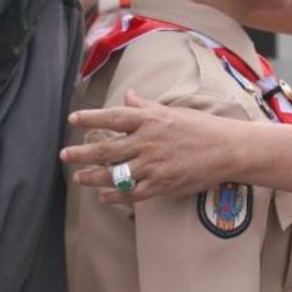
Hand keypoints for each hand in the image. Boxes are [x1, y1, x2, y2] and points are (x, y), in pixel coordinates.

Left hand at [61, 91, 233, 202]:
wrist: (228, 150)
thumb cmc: (202, 128)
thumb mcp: (173, 111)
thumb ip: (146, 106)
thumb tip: (128, 95)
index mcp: (150, 120)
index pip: (113, 117)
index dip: (90, 118)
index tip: (72, 119)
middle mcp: (147, 142)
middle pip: (106, 149)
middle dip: (81, 153)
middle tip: (64, 155)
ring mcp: (153, 165)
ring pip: (114, 174)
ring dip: (92, 177)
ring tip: (78, 177)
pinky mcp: (161, 185)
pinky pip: (131, 193)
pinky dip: (115, 196)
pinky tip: (103, 196)